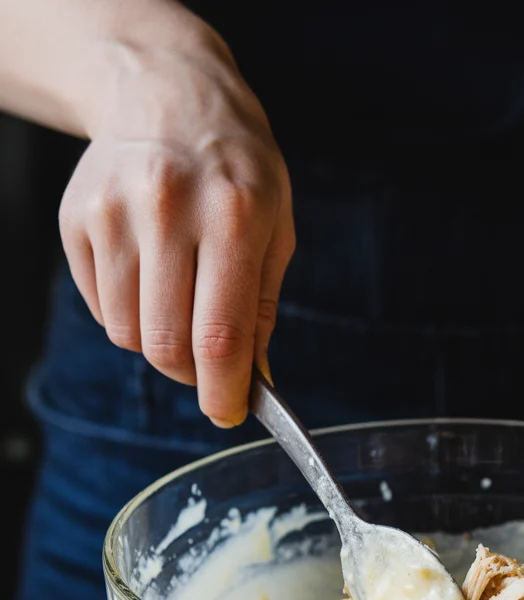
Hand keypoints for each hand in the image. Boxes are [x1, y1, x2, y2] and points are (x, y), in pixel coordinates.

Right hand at [58, 28, 294, 425]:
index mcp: (233, 215)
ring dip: (160, 345)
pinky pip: (102, 308)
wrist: (166, 93)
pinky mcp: (77, 218)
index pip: (220, 334)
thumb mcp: (276, 226)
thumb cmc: (235, 167)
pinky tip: (152, 278)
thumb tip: (253, 379)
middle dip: (192, 375)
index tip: (229, 412)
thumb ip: (263, 307)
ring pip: (129, 334)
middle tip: (210, 367)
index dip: (223, 390)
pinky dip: (131, 316)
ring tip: (183, 308)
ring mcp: (113, 212)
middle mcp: (167, 210)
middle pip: (166, 344)